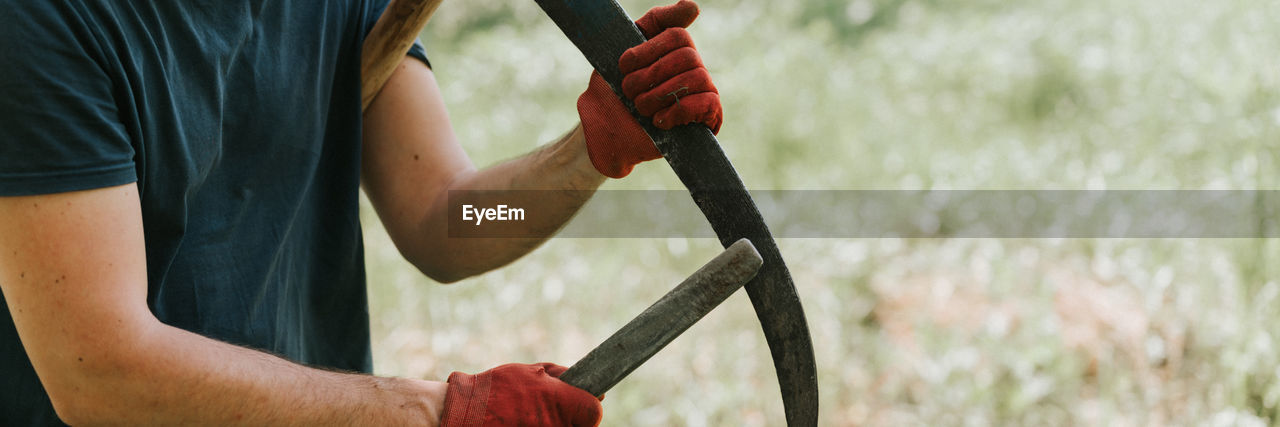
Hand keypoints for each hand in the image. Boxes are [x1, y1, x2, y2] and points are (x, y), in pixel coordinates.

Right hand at [440, 363, 601, 426]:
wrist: (464, 415)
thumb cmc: (497, 389)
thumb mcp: (532, 372)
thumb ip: (565, 379)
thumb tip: (596, 390)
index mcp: (560, 402)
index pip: (593, 411)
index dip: (586, 405)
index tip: (576, 403)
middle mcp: (557, 426)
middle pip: (581, 426)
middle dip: (570, 417)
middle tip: (548, 410)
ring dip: (553, 424)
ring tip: (530, 418)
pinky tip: (522, 424)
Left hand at [577, 0, 722, 177]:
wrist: (606, 132)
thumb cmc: (613, 91)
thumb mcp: (626, 49)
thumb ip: (656, 22)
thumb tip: (694, 6)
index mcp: (675, 49)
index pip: (677, 35)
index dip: (648, 49)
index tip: (623, 65)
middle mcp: (693, 67)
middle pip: (688, 55)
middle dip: (651, 75)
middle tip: (629, 91)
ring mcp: (702, 92)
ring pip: (697, 78)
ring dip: (660, 94)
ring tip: (640, 108)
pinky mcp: (707, 119)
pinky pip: (708, 103)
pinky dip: (679, 110)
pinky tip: (659, 120)